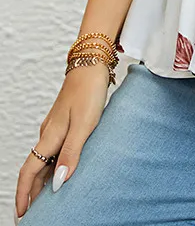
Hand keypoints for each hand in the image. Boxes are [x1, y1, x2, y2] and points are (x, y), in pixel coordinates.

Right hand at [14, 63, 110, 220]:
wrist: (92, 63)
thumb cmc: (89, 92)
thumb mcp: (84, 125)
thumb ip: (72, 153)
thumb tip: (59, 182)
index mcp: (50, 136)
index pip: (29, 170)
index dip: (23, 193)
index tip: (22, 213)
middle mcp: (49, 133)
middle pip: (35, 168)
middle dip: (31, 192)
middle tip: (34, 213)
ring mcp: (56, 127)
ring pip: (45, 159)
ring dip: (43, 179)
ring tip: (47, 199)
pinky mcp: (65, 121)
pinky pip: (54, 149)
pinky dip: (54, 165)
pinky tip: (63, 170)